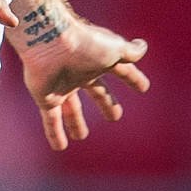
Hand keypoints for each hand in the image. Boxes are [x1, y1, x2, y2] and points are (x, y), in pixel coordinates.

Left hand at [18, 16, 148, 149]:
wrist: (49, 42)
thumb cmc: (85, 43)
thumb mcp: (114, 48)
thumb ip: (131, 52)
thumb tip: (143, 47)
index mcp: (98, 59)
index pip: (121, 70)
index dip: (133, 78)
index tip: (144, 88)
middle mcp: (80, 72)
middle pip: (96, 91)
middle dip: (105, 102)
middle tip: (115, 117)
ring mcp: (61, 85)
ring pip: (71, 108)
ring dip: (75, 121)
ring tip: (80, 136)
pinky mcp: (46, 97)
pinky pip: (51, 119)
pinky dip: (54, 133)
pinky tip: (59, 147)